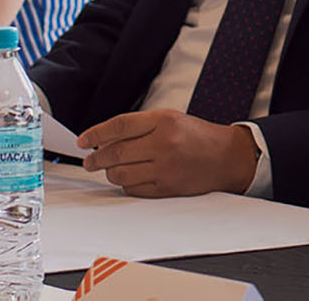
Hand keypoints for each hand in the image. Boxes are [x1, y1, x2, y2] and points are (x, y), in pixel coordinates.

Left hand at [77, 110, 258, 197]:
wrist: (226, 157)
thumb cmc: (196, 136)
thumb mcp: (171, 119)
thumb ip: (140, 127)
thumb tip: (104, 140)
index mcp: (164, 121)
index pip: (120, 125)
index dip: (96, 133)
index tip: (82, 140)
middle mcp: (164, 143)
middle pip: (116, 153)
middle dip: (96, 159)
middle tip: (89, 162)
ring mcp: (165, 168)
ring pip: (121, 174)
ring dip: (109, 173)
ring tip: (109, 169)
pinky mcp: (166, 188)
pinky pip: (133, 189)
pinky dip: (125, 185)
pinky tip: (128, 179)